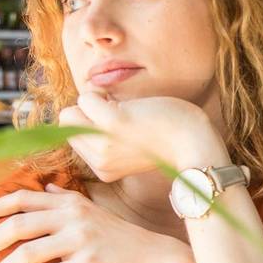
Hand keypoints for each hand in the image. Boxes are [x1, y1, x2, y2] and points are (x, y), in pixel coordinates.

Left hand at [0, 184, 195, 262]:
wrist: (159, 259)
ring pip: (26, 253)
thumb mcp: (95, 211)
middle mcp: (73, 217)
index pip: (23, 198)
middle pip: (17, 225)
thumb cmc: (125, 239)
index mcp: (71, 203)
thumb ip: (67, 199)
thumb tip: (46, 186)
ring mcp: (80, 241)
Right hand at [61, 92, 226, 181]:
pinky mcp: (112, 124)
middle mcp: (99, 161)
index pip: (74, 135)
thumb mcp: (130, 146)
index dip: (91, 122)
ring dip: (95, 102)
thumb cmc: (169, 137)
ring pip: (71, 111)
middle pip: (67, 122)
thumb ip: (106, 136)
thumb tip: (82, 108)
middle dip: (88, 111)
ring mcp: (104, 143)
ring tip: (124, 110)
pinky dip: (102, 94)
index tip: (117, 124)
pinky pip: (86, 98)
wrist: (195, 144)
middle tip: (120, 113)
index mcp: (102, 168)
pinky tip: (126, 103)